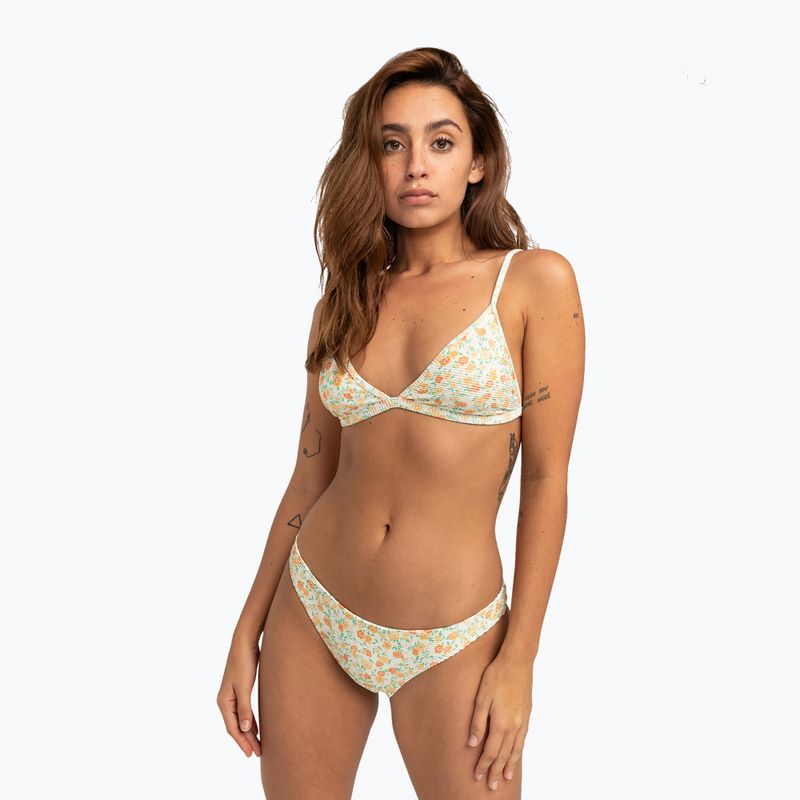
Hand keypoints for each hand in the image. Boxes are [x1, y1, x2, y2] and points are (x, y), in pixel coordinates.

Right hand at [217, 634, 261, 757]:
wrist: (245, 642)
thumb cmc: (243, 663)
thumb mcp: (244, 687)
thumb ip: (244, 708)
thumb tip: (246, 729)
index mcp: (223, 702)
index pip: (232, 728)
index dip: (241, 742)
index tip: (250, 753)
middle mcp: (225, 701)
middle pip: (236, 726)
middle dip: (246, 740)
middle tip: (257, 753)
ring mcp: (232, 696)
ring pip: (240, 719)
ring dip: (248, 732)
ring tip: (257, 744)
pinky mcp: (240, 690)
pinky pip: (244, 711)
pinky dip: (250, 721)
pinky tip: (256, 728)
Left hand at [467, 653, 532, 789]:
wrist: (518, 661)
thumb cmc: (497, 676)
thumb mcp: (482, 698)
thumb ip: (477, 722)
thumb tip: (472, 744)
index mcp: (501, 723)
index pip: (491, 752)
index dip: (483, 765)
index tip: (477, 776)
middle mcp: (513, 726)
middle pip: (504, 755)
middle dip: (496, 771)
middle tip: (492, 785)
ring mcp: (522, 720)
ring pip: (516, 749)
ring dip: (510, 764)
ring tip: (507, 776)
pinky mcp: (527, 714)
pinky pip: (523, 739)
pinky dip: (519, 751)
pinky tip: (517, 753)